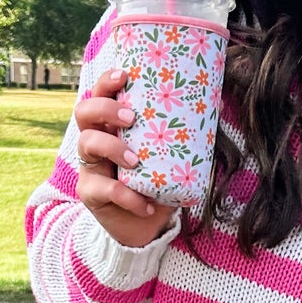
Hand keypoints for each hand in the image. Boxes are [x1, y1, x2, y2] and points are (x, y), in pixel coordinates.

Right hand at [73, 68, 176, 247]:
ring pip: (86, 144)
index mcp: (113, 125)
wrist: (148, 226)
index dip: (107, 82)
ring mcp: (90, 166)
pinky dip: (128, 196)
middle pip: (84, 112)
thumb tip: (217, 100)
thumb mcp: (170, 155)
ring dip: (113, 148)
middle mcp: (95, 140)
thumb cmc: (158, 182)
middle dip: (106, 109)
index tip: (125, 76)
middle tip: (131, 119)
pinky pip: (103, 189)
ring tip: (136, 160)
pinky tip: (147, 204)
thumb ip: (183, 133)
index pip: (100, 94)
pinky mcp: (90, 193)